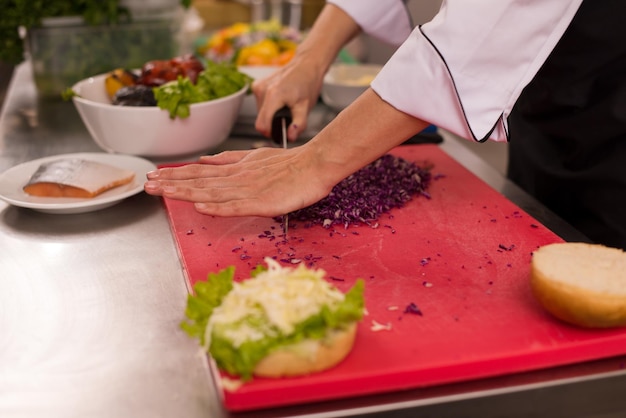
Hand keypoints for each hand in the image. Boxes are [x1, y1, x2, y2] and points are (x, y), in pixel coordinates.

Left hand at [143, 146, 332, 216]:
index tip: (154, 176)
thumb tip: (204, 160)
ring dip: (186, 193)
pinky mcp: (263, 202)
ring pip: (213, 192)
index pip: (200, 173)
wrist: (315, 165)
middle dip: (172, 183)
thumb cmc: (289, 164)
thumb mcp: (254, 157)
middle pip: (200, 182)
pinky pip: (238, 206)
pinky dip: (219, 207)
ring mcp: (249, 190)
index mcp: (235, 169)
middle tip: (147, 185)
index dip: (176, 175)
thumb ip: (229, 159)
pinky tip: (202, 208)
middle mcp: (237, 178)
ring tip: (163, 193)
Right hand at [251, 3, 361, 140]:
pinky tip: (281, 100)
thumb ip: (298, 125)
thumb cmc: (308, 83)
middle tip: (288, 117)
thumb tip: (290, 137)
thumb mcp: (306, 107)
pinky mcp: (257, 85)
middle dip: (273, 124)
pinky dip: (270, 107)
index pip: (262, 125)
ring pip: (260, 113)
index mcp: (273, 95)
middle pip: (261, 120)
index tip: (281, 132)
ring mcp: (258, 87)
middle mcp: (262, 90)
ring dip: (272, 115)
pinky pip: (260, 105)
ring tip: (286, 106)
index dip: (271, 133)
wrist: (306, 65)